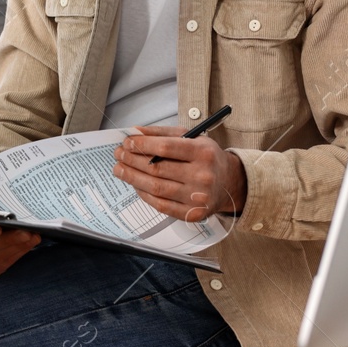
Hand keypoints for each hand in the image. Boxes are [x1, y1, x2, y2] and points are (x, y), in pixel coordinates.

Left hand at [112, 125, 246, 221]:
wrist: (229, 182)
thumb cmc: (206, 157)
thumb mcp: (191, 137)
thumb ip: (162, 133)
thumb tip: (135, 132)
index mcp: (203, 153)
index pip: (166, 147)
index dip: (143, 145)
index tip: (127, 142)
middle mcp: (202, 176)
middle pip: (158, 169)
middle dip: (133, 161)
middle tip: (119, 155)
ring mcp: (197, 197)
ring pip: (157, 188)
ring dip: (133, 178)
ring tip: (120, 169)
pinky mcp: (192, 213)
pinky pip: (161, 205)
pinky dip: (144, 194)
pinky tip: (135, 185)